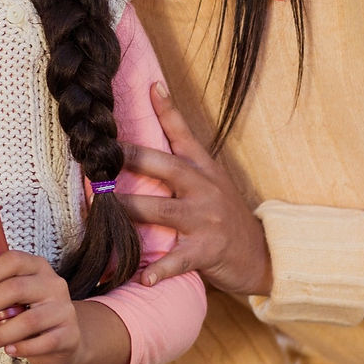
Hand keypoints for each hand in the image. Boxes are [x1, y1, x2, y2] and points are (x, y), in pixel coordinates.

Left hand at [0, 251, 88, 363]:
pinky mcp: (69, 335)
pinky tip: (8, 350)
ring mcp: (63, 309)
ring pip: (27, 320)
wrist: (65, 340)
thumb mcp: (6, 301)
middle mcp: (53, 284)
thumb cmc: (28, 314)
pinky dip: (21, 348)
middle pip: (16, 288)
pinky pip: (42, 343)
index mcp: (37, 267)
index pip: (13, 260)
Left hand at [120, 81, 274, 296]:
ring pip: (161, 211)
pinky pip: (178, 260)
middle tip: (100, 155)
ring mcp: (206, 220)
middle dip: (132, 160)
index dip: (167, 110)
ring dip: (129, 210)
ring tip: (101, 208)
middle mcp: (204, 188)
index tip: (151, 86)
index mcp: (203, 168)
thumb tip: (156, 113)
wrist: (262, 253)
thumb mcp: (210, 178)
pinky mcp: (206, 251)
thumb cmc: (224, 213)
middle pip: (166, 167)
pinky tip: (143, 277)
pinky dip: (160, 270)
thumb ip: (183, 154)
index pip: (183, 134)